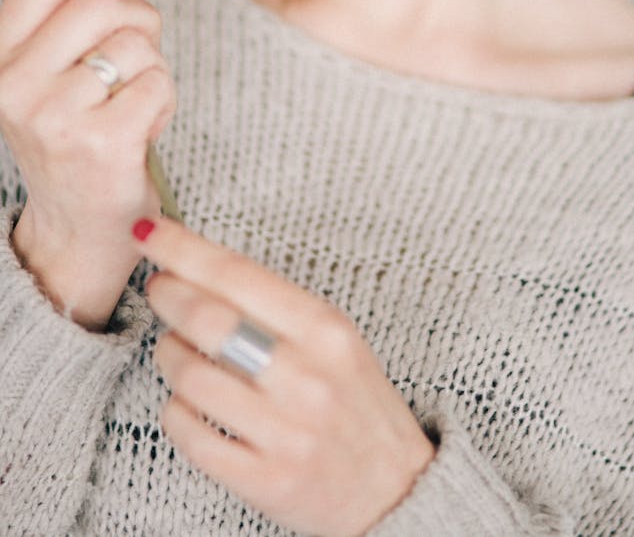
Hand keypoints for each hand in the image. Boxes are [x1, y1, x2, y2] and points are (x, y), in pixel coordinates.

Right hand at [0, 0, 175, 327]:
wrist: (78, 226)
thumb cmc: (75, 134)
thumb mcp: (59, 67)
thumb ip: (77, 6)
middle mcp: (11, 84)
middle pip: (102, 3)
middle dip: (138, 20)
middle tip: (136, 56)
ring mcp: (51, 115)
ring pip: (136, 43)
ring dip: (152, 67)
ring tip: (132, 103)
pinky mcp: (98, 142)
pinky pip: (158, 83)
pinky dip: (164, 102)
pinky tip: (142, 130)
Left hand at [135, 216, 436, 536]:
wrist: (394, 488)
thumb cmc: (355, 401)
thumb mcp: (336, 339)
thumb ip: (276, 307)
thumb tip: (198, 267)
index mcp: (327, 331)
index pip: (240, 275)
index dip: (184, 249)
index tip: (151, 231)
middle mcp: (308, 378)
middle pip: (209, 321)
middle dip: (168, 295)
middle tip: (159, 287)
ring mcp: (286, 433)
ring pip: (191, 377)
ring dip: (168, 354)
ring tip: (176, 349)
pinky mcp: (265, 481)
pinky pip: (191, 436)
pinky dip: (174, 411)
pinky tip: (184, 401)